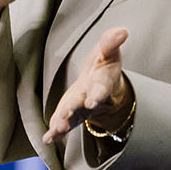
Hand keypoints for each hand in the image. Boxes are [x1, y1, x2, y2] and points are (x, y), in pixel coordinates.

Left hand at [45, 27, 131, 143]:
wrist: (101, 83)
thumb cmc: (104, 65)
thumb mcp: (108, 50)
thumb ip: (111, 41)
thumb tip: (123, 30)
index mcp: (101, 83)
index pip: (101, 89)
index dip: (97, 94)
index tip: (93, 99)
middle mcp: (91, 98)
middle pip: (83, 105)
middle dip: (76, 109)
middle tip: (68, 115)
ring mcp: (80, 109)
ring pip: (73, 118)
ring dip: (65, 123)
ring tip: (57, 129)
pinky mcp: (70, 115)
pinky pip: (64, 125)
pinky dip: (56, 133)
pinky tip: (47, 139)